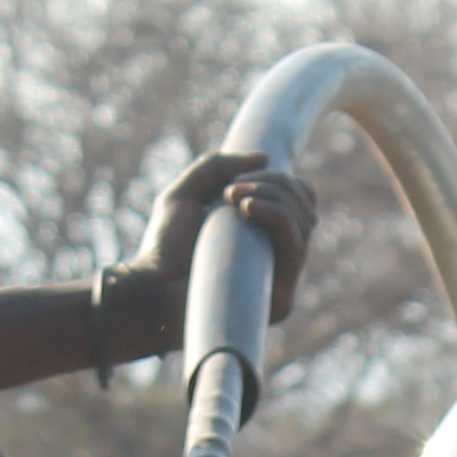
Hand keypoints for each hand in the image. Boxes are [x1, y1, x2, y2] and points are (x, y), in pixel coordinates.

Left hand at [117, 151, 318, 353]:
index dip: (282, 181)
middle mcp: (277, 258)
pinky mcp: (280, 299)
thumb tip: (267, 157)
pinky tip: (247, 208)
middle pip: (305, 207)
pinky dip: (278, 216)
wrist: (150, 291)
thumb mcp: (185, 193)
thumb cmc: (163, 248)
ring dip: (273, 196)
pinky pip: (296, 247)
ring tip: (232, 196)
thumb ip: (217, 167)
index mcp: (263, 235)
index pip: (299, 202)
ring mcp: (281, 279)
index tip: (240, 179)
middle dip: (274, 183)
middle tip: (231, 188)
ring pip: (304, 222)